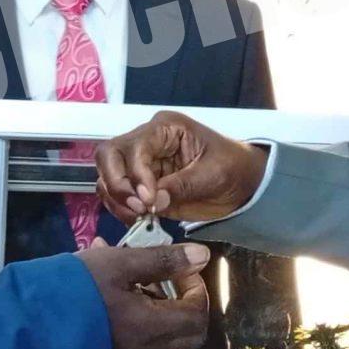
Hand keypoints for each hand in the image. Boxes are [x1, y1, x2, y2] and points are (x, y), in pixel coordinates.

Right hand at [79, 241, 213, 348]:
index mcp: (149, 327)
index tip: (181, 267)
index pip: (197, 316)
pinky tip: (111, 281)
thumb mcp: (119, 264)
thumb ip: (163, 260)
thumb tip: (203, 256)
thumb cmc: (75, 289)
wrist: (27, 323)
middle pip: (187, 333)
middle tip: (168, 275)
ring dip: (158, 301)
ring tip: (131, 269)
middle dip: (185, 302)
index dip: (197, 289)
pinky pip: (138, 333)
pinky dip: (138, 309)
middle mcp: (143, 348)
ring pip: (162, 332)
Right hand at [95, 111, 267, 221]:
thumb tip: (154, 202)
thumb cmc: (233, 168)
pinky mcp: (139, 186)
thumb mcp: (214, 174)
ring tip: (140, 217)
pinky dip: (119, 208)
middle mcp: (146, 142)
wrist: (241, 184)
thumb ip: (183, 185)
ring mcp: (140, 164)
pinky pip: (115, 195)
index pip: (134, 146)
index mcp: (165, 128)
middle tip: (138, 208)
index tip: (149, 200)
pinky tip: (138, 220)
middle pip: (108, 154)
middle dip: (117, 183)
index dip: (136, 173)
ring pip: (106, 176)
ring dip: (117, 199)